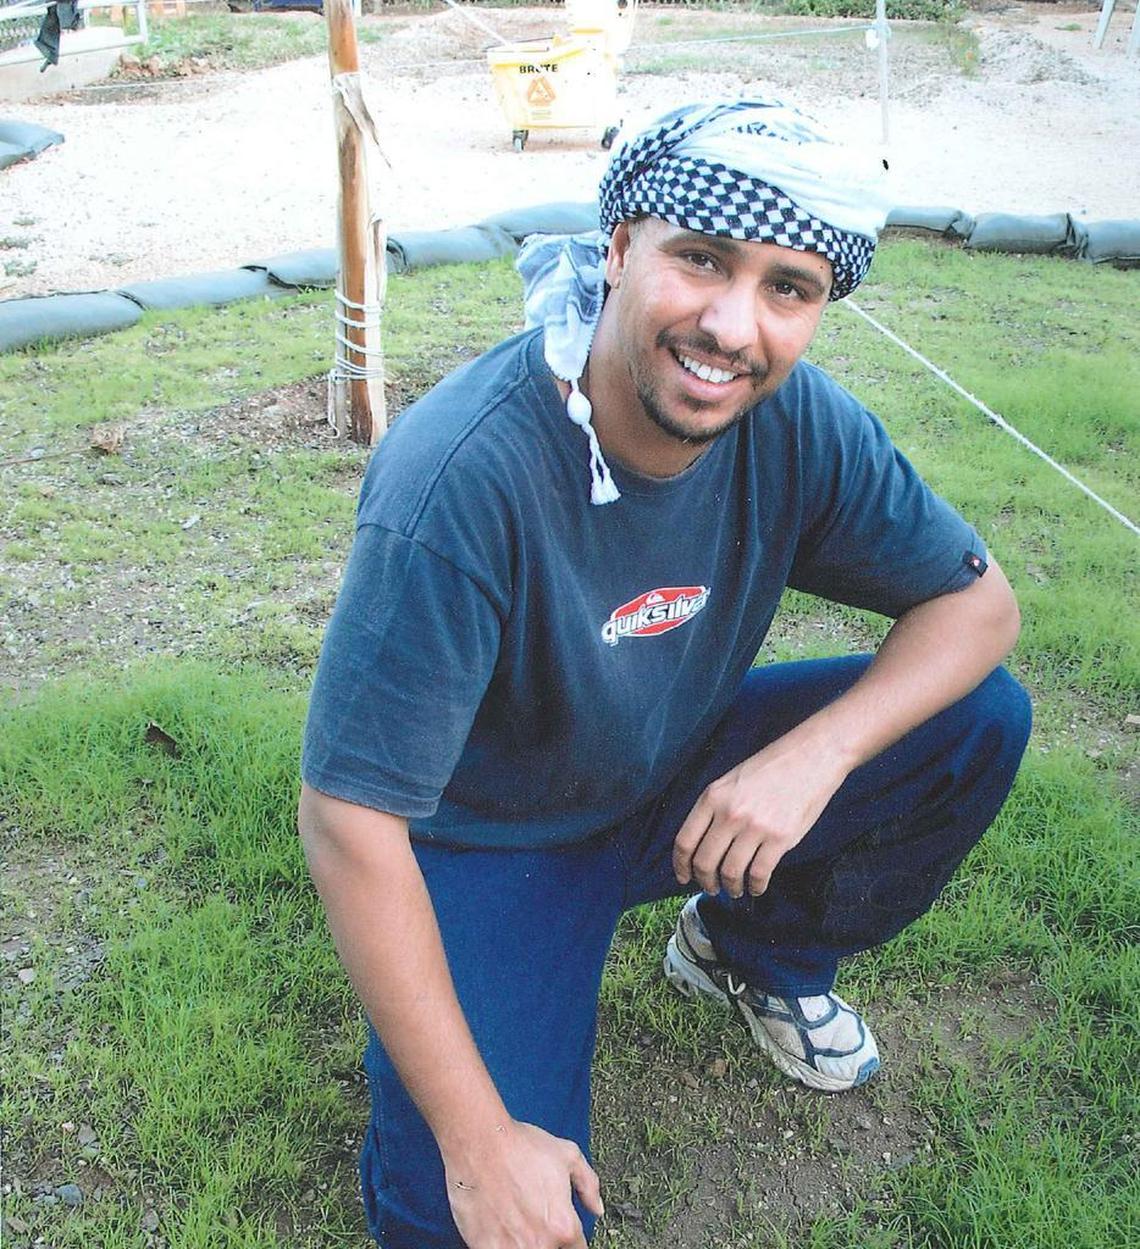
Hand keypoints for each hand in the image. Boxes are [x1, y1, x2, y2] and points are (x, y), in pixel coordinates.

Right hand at [444, 1119, 603, 1248]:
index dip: (570, 1240)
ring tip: (515, 1220)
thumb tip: (597, 1208)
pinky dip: (501, 1242)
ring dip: (524, 1241)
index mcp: (563, 1226)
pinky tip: (498, 1223)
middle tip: (534, 1219)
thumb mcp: (567, 1155)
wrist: (479, 1143)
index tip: (561, 1230)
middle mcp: (540, 1244)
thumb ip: (588, 1184)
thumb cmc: (520, 1146)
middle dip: (547, 1238)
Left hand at [672, 731, 848, 897]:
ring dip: (731, 887)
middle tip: (711, 887)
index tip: (683, 876)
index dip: (680, 865)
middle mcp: (729, 813)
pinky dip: (755, 887)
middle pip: (705, 862)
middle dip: (705, 881)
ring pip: (731, 872)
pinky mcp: (780, 838)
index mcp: (713, 797)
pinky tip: (756, 887)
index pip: (685, 840)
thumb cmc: (771, 768)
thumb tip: (702, 844)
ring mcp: (754, 827)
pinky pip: (759, 874)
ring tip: (735, 890)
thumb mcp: (731, 781)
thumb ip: (715, 809)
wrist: (810, 757)